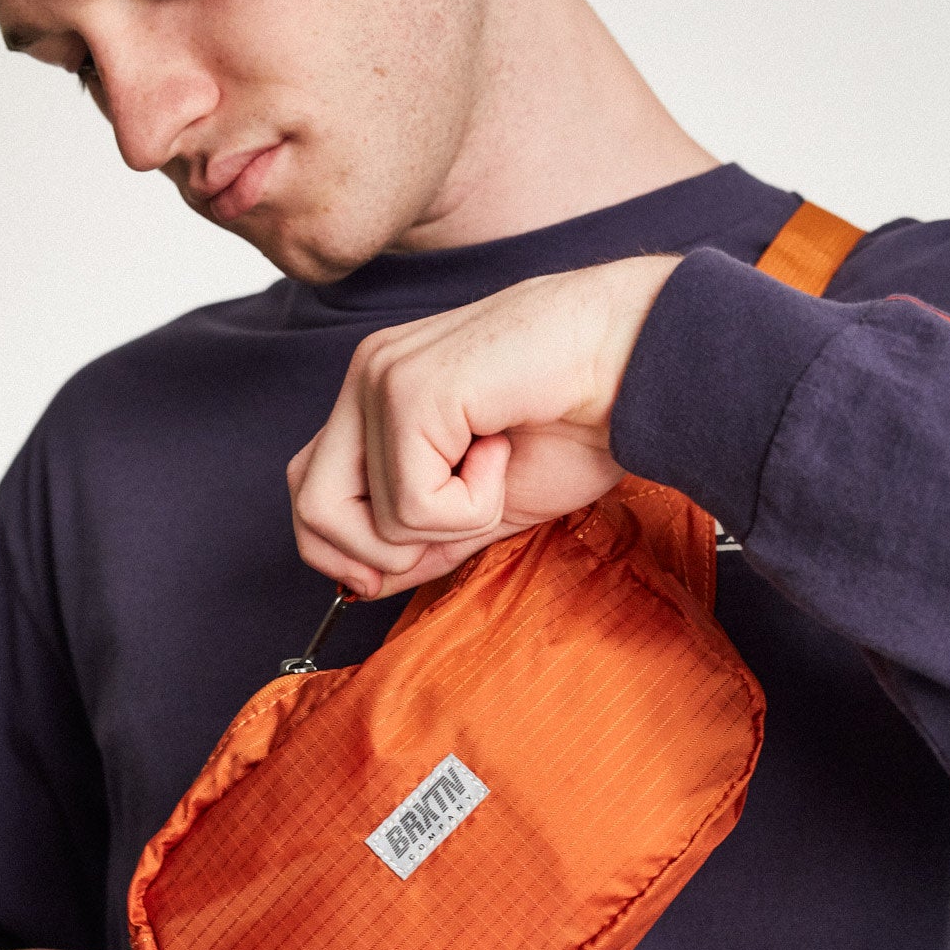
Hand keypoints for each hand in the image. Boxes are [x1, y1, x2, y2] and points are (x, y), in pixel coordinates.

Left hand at [288, 254, 679, 597]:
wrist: (640, 365)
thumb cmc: (577, 422)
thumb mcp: (483, 504)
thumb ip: (420, 536)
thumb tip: (362, 583)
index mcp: (378, 396)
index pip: (310, 493)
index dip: (348, 551)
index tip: (417, 559)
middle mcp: (369, 378)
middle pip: (310, 510)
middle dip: (381, 554)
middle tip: (462, 518)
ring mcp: (382, 378)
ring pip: (360, 520)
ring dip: (440, 527)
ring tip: (493, 471)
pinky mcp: (411, 391)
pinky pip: (411, 505)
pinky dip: (470, 505)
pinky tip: (503, 451)